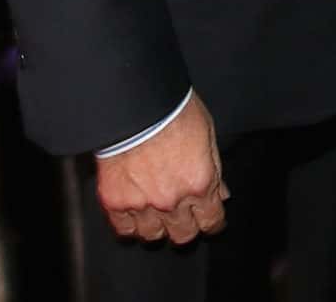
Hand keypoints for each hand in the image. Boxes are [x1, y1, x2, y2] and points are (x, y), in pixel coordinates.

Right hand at [95, 93, 228, 243]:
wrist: (134, 101)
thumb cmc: (173, 109)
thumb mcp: (208, 134)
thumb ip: (214, 169)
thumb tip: (220, 192)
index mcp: (199, 184)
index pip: (211, 221)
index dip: (212, 222)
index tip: (209, 220)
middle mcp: (171, 200)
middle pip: (183, 235)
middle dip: (186, 226)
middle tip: (182, 216)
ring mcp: (141, 203)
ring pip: (152, 235)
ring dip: (157, 226)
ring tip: (156, 213)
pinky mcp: (115, 200)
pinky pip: (123, 229)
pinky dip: (129, 224)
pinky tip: (133, 214)